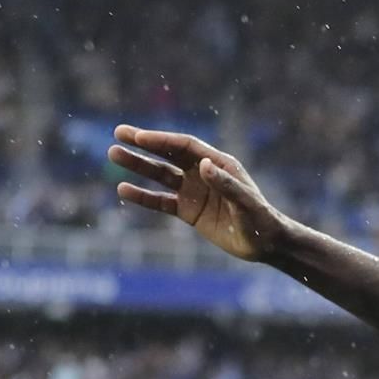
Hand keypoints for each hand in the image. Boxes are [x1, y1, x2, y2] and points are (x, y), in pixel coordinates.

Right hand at [111, 126, 290, 262]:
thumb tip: (202, 164)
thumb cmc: (260, 220)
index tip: (138, 136)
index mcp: (218, 163)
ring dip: (138, 165)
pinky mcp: (188, 211)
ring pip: (160, 175)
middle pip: (168, 154)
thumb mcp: (245, 202)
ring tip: (114, 154)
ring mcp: (194, 192)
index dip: (161, 140)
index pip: (184, 146)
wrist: (265, 244)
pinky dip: (143, 196)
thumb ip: (225, 184)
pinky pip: (161, 201)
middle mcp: (203, 173)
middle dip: (143, 145)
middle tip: (117, 134)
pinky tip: (123, 190)